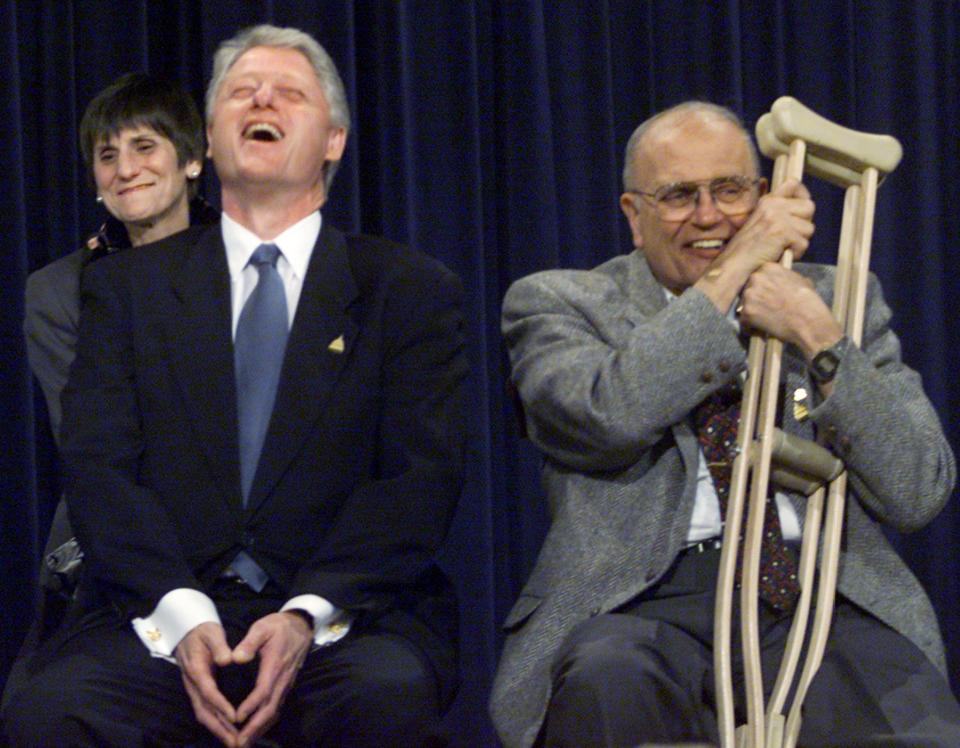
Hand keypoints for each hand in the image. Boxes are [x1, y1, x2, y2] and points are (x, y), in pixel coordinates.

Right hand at [175, 622, 238, 746]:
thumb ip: (219, 646)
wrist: (186, 630)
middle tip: (235, 741)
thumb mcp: (212, 633)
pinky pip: (204, 710)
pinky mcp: (196, 691)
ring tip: (233, 742)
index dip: (221, 706)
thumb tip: (227, 659)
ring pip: (202, 714)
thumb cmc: (202, 631)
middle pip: (203, 710)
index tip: (235, 718)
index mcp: (196, 670)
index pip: (209, 692)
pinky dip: (215, 723)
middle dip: (219, 728)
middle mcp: (192, 683)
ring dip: (217, 729)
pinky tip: (227, 730)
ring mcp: (193, 689)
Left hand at [231, 611, 312, 746]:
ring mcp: (286, 684)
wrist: (302, 626)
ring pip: (275, 711)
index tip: (236, 719)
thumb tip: (236, 658)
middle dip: (255, 727)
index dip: (250, 706)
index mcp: (274, 665)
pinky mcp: (286, 685)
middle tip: (239, 743)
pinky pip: (277, 707)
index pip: (263, 690)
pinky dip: (267, 722)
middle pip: (270, 708)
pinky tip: (257, 730)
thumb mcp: (262, 627)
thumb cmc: (279, 626)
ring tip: (245, 742)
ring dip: (260, 729)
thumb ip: (249, 642)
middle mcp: (282, 679)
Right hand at [724, 178, 815, 269]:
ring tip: (782, 248)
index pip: (794, 184)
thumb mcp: (760, 223)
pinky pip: (804, 243)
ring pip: (809, 228)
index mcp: (767, 201)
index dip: (803, 196)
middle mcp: (772, 204)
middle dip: (805, 224)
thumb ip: (778, 213)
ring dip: (800, 242)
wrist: (734, 265)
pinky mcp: (782, 231)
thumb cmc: (747, 250)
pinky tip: (781, 254)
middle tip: (790, 237)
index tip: (801, 211)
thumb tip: (802, 209)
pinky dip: (796, 253)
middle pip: (809, 207)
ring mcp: (777, 217)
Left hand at [739, 263, 842, 357]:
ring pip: (744, 303)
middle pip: (749, 288)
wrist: (808, 321)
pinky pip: (743, 320)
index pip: (759, 276)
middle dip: (756, 298)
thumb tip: (781, 281)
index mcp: (768, 268)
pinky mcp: (747, 311)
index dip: (763, 287)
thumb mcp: (800, 280)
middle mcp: (756, 278)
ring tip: (764, 319)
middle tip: (766, 308)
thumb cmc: (808, 301)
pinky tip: (760, 328)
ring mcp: (749, 295)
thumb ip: (785, 278)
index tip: (769, 295)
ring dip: (752, 311)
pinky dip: (750, 325)